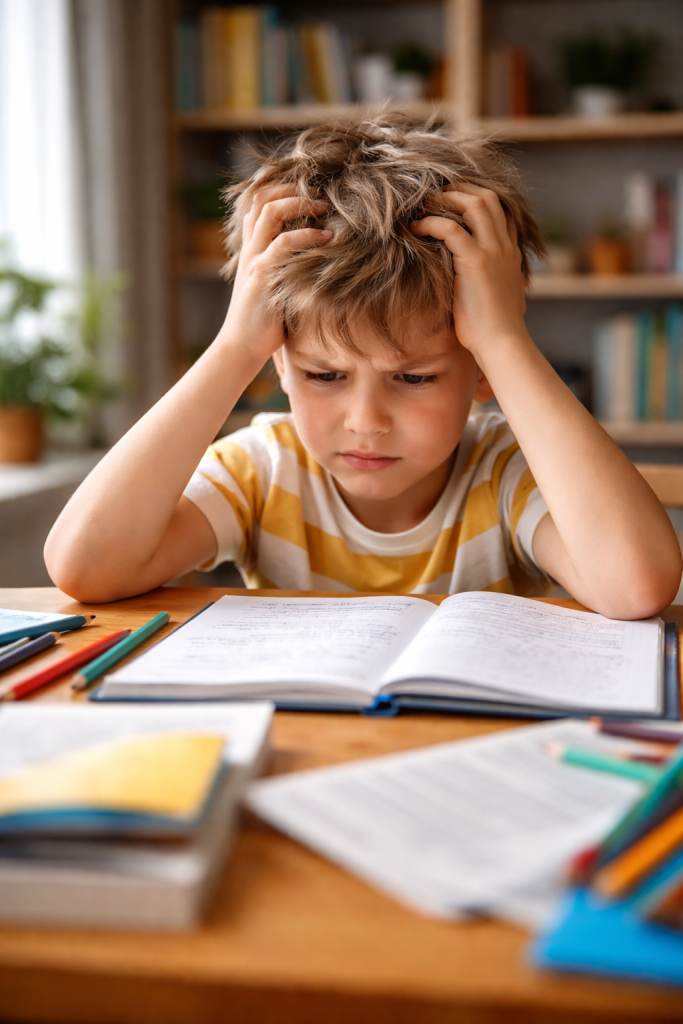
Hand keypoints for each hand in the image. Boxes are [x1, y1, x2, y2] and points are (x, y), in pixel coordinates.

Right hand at [218, 185, 331, 361]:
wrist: (242, 346)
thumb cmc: (264, 321)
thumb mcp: (277, 287)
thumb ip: (289, 267)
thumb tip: (321, 257)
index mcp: (253, 248)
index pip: (260, 203)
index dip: (283, 188)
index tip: (311, 191)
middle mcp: (251, 248)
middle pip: (263, 198)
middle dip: (292, 188)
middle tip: (320, 193)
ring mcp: (255, 260)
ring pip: (270, 212)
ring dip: (300, 203)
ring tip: (324, 207)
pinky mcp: (263, 276)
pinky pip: (284, 244)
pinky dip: (307, 235)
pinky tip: (327, 237)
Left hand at [410, 184, 527, 357]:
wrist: (502, 342)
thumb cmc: (495, 330)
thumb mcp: (500, 298)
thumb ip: (494, 283)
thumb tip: (482, 288)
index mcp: (511, 254)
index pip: (502, 212)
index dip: (478, 200)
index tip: (455, 201)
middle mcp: (505, 247)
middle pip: (489, 198)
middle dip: (461, 190)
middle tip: (437, 194)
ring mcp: (493, 251)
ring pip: (474, 204)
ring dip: (447, 199)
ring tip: (425, 204)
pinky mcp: (476, 261)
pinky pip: (451, 229)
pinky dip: (431, 223)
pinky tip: (416, 229)